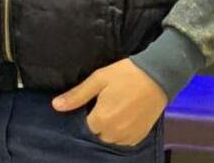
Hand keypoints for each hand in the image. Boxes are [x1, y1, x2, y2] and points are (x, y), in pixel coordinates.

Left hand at [51, 58, 167, 145]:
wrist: (157, 75)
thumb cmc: (125, 74)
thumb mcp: (99, 79)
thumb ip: (77, 95)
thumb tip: (56, 106)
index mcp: (101, 119)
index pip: (85, 126)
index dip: (88, 113)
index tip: (93, 101)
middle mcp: (114, 133)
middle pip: (98, 133)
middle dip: (98, 121)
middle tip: (105, 103)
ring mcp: (128, 137)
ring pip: (110, 139)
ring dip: (110, 128)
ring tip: (116, 108)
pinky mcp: (140, 136)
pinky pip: (124, 140)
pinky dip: (122, 131)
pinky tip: (125, 115)